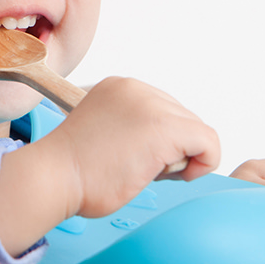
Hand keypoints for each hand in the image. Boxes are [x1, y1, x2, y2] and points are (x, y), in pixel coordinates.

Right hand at [57, 77, 220, 218]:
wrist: (54, 176)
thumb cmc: (72, 169)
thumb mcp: (105, 131)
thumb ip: (133, 127)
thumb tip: (166, 146)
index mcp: (120, 87)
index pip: (163, 111)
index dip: (158, 142)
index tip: (131, 157)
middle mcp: (137, 88)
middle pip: (183, 119)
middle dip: (171, 149)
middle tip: (136, 167)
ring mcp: (151, 105)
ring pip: (196, 133)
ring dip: (179, 159)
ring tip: (140, 169)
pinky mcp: (165, 128)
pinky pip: (209, 144)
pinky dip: (202, 164)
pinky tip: (167, 175)